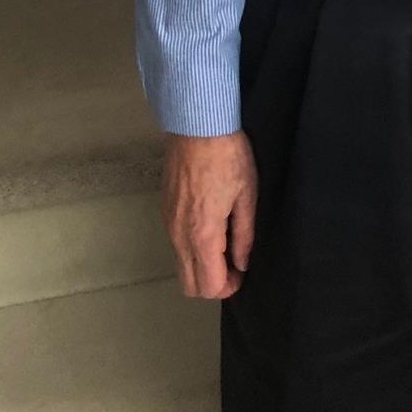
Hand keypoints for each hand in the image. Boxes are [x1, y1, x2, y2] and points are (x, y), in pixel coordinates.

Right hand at [161, 131, 257, 299]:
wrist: (197, 124)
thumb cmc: (227, 156)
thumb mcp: (247, 194)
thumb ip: (244, 235)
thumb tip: (242, 262)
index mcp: (203, 235)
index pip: (209, 286)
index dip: (229, 286)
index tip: (241, 269)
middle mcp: (179, 236)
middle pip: (190, 285)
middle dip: (212, 282)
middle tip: (232, 260)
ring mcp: (168, 223)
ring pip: (180, 265)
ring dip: (200, 264)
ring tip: (222, 238)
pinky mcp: (163, 210)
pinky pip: (175, 243)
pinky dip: (190, 247)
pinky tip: (208, 221)